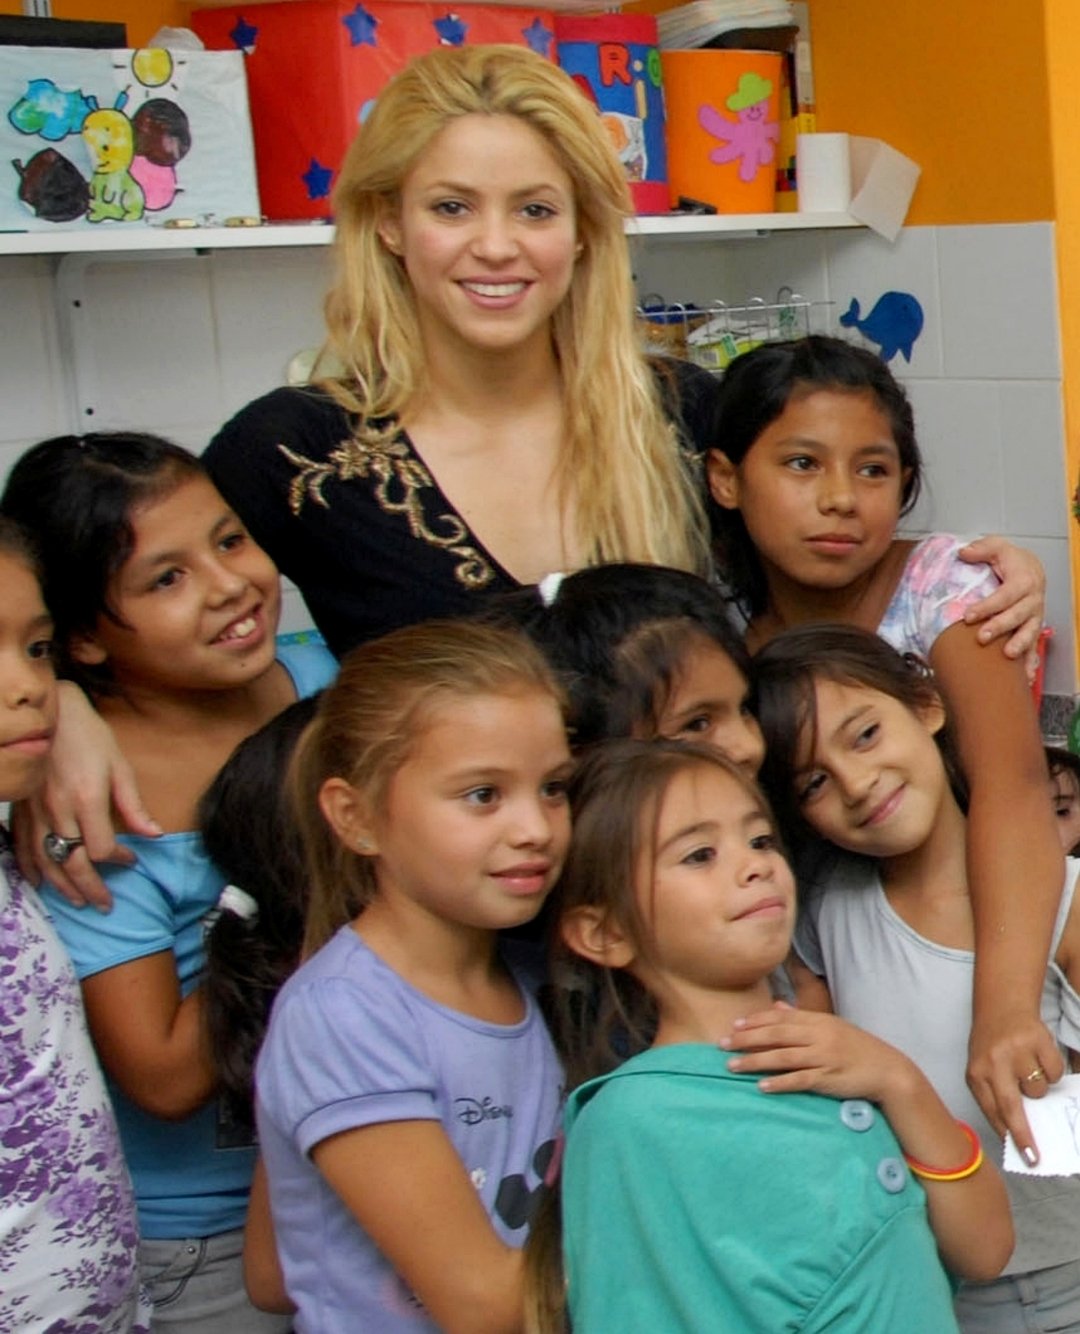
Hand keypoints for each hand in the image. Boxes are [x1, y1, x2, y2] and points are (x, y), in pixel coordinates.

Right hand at [12, 682, 159, 908]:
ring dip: (64, 887)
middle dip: (92, 889)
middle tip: (105, 905)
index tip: (131, 859)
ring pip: (47, 861)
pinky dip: (33, 869)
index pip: (102, 849)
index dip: (119, 860)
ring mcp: (36, 812)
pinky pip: (23, 848)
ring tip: (80, 901)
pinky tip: (42, 883)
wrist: (49, 714)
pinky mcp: (22, 810)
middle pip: (74, 864)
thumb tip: (154, 835)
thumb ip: (134, 805)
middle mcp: (58, 811)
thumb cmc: (89, 736)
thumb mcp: (119, 766)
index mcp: (87, 800)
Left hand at [723, 1001, 910, 1102]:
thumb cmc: (857, 1047)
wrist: (888, 1070)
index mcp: (818, 1021)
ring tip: (732, 1066)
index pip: (780, 1018)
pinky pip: (799, 1080)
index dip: (755, 1021)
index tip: (734, 1025)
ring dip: (754, 1061)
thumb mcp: (831, 1026)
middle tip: (722, 1044)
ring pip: (782, 1057)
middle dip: (746, 1039)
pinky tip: (761, 1086)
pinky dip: (779, 1082)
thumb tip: (777, 1008)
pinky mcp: (828, 1078)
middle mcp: (818, 1036)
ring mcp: (823, 1057)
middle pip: (775, 1035)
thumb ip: (802, 1017)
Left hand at [959, 536, 1045, 670]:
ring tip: (1007, 656)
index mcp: (1024, 581)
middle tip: (981, 637)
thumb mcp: (996, 546)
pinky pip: (1034, 646)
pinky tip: (1024, 677)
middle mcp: (1033, 600)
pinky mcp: (1033, 627)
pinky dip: (1030, 662)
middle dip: (1000, 627)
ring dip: (1019, 645)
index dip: (987, 606)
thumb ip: (981, 548)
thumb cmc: (1010, 560)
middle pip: (1017, 616)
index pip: (1004, 595)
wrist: (1031, 568)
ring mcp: (1034, 616)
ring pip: (1030, 632)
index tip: (967, 616)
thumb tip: (963, 552)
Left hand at [966, 1008, 1062, 1164]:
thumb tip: (1017, 1130)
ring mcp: (1016, 1051)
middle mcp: (993, 1062)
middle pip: (1012, 1108)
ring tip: (1029, 1071)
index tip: (1023, 1156)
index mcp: (976, 1072)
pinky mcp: (1038, 1040)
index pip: (992, 1111)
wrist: (1002, 1005)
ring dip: (1039, 1089)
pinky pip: (1054, 1072)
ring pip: (1038, 1090)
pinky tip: (1039, 1059)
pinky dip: (1052, 1072)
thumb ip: (996, 1095)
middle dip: (1025, 1136)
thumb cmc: (992, 1045)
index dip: (1008, 1135)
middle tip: (1035, 1156)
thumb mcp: (983, 1069)